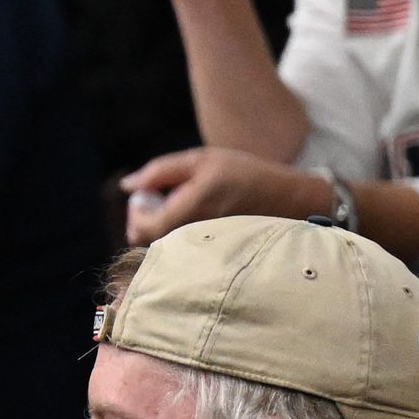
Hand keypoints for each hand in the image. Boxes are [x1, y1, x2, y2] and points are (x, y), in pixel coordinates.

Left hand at [122, 146, 329, 243]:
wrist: (291, 200)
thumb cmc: (246, 174)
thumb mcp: (202, 160)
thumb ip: (159, 172)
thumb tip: (127, 187)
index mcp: (188, 211)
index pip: (139, 228)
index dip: (136, 212)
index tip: (150, 195)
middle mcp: (194, 237)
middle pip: (147, 241)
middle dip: (148, 219)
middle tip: (166, 199)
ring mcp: (203, 252)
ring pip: (164, 247)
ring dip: (165, 226)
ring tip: (188, 207)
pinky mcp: (212, 258)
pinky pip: (182, 251)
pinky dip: (181, 236)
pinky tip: (200, 220)